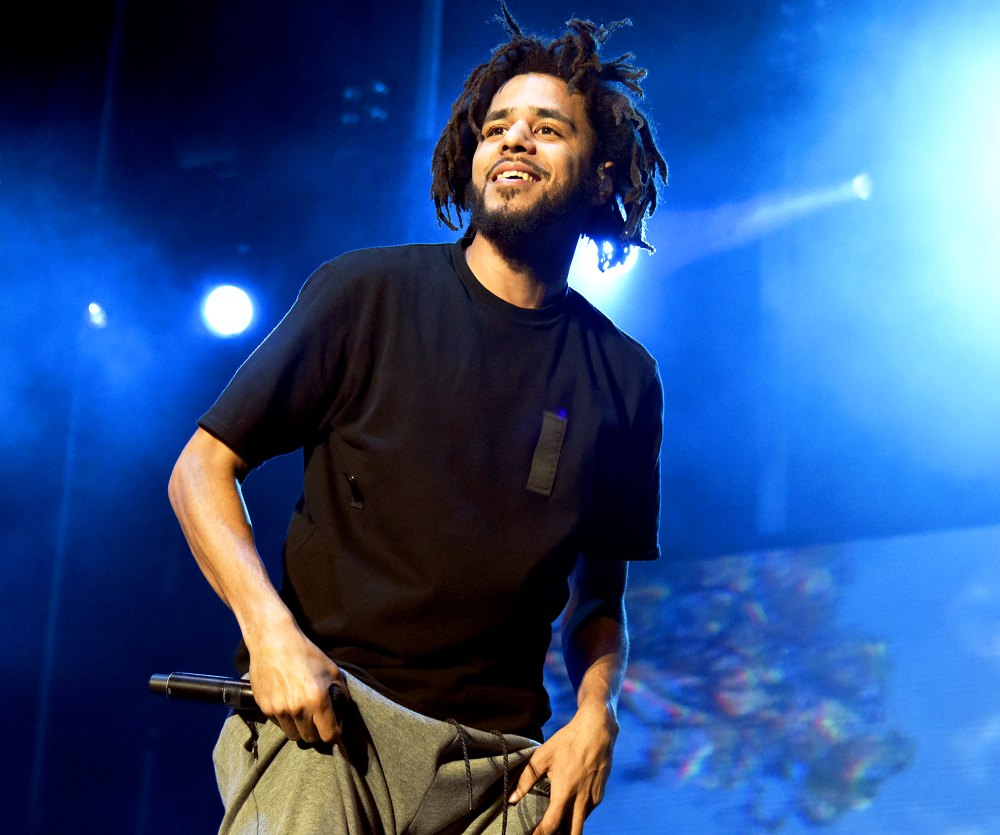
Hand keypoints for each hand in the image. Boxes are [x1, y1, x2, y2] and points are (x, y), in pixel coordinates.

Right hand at [247, 619, 347, 743]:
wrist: (274, 641)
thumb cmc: (305, 653)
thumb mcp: (332, 670)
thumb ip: (341, 693)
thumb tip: (343, 711)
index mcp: (317, 700)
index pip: (329, 734)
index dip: (334, 734)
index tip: (334, 729)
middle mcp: (298, 709)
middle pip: (310, 738)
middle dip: (317, 732)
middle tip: (318, 721)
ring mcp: (279, 710)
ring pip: (293, 734)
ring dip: (299, 728)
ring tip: (302, 713)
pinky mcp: (265, 708)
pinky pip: (279, 724)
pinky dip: (285, 719)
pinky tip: (288, 704)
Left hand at [510, 700, 618, 834]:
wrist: (597, 729)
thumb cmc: (568, 740)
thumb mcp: (544, 755)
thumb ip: (526, 778)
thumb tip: (512, 798)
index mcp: (565, 791)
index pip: (551, 825)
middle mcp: (581, 800)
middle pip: (571, 834)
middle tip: (544, 834)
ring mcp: (593, 799)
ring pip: (580, 825)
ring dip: (567, 829)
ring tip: (554, 826)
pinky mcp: (600, 795)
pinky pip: (587, 813)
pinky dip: (576, 817)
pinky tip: (567, 812)